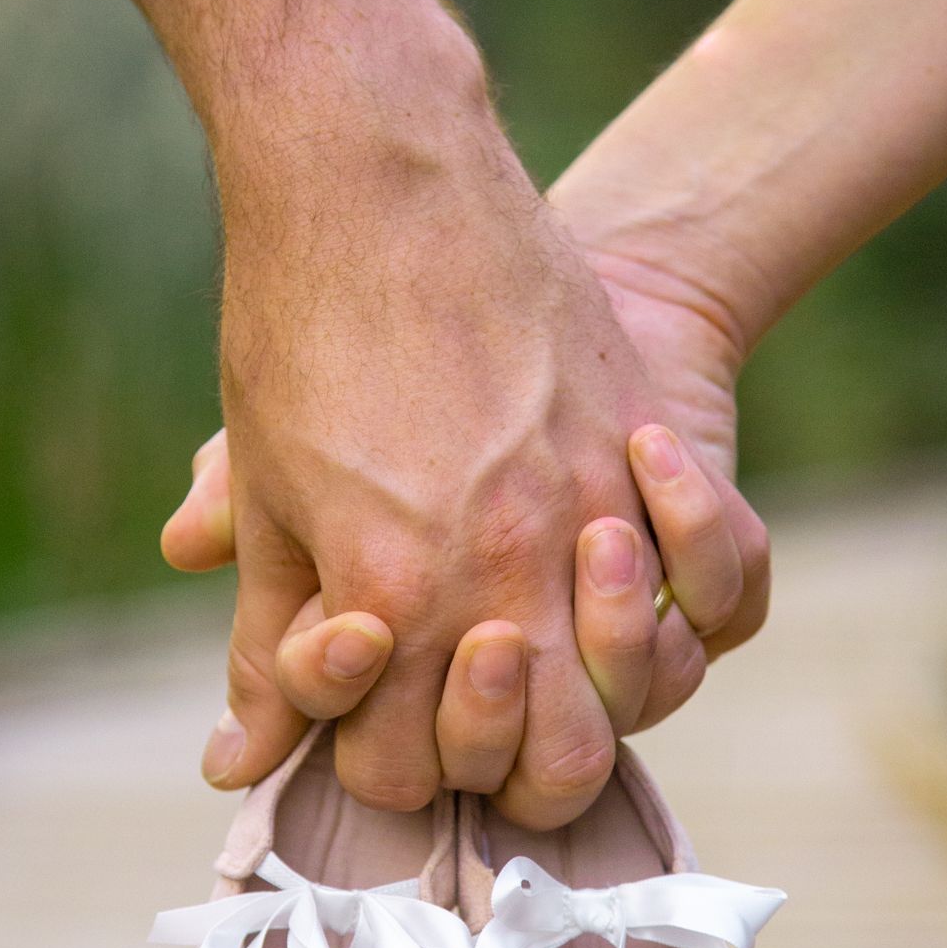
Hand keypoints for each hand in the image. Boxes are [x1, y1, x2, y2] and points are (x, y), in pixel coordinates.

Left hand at [208, 47, 677, 830]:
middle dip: (499, 766)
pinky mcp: (643, 454)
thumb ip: (267, 647)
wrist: (381, 174)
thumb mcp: (265, 496)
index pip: (402, 773)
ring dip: (594, 695)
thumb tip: (234, 765)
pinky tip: (615, 553)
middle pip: (544, 768)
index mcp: (391, 602)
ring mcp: (589, 516)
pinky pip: (712, 588)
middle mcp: (503, 578)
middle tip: (460, 705)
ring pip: (634, 695)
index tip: (370, 706)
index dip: (377, 762)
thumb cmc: (300, 331)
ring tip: (540, 636)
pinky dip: (676, 599)